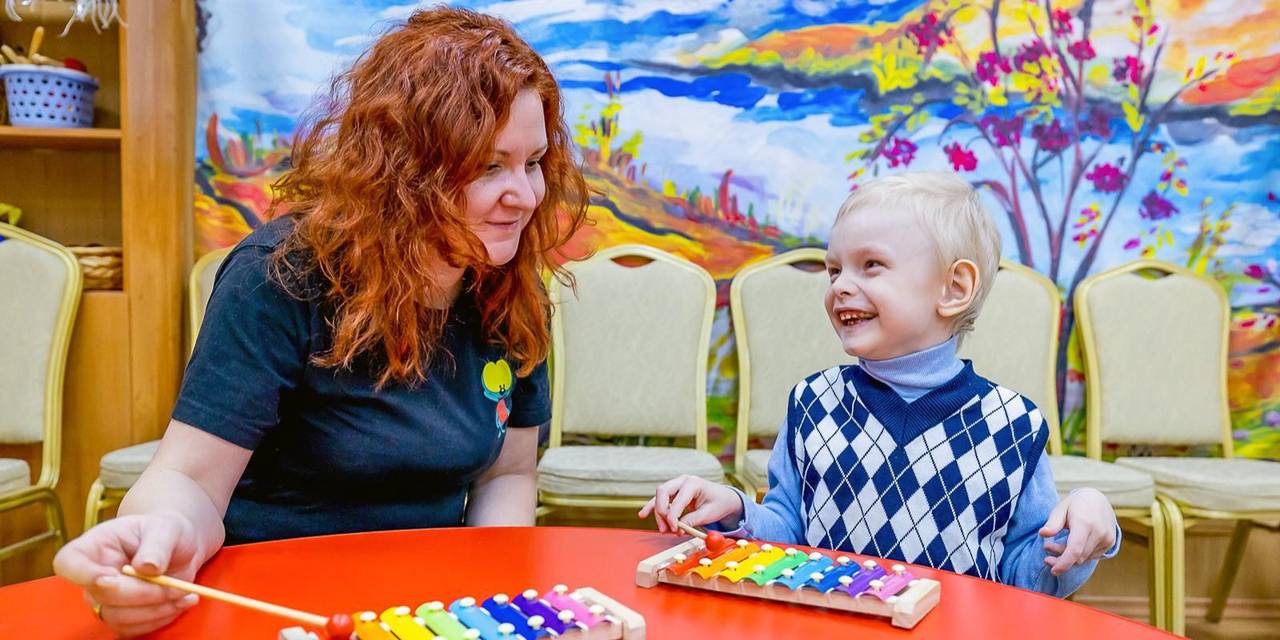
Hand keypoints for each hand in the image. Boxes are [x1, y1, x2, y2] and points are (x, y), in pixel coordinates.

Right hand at [53, 512, 204, 636]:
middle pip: (102, 596)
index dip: (84, 575)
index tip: (112, 577)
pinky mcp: (120, 616)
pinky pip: (132, 629)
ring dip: (156, 610)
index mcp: (93, 546)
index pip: (68, 563)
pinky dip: (159, 619)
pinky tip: (180, 603)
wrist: (177, 547)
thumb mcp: (166, 528)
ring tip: (185, 594)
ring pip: (118, 618)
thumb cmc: (165, 532)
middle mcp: (92, 575)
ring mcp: (104, 599)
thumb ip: (157, 545)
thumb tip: (147, 567)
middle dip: (144, 595)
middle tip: (178, 587)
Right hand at [637, 475, 742, 532]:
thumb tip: (678, 528)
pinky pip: (659, 500)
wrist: (724, 498)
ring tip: (662, 530)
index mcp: (693, 483)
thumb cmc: (719, 503)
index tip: (674, 529)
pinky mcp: (673, 494)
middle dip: (662, 511)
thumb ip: (693, 520)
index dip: (673, 515)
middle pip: (663, 492)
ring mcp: (676, 486)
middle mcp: (682, 481)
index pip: (677, 498)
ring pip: (659, 498)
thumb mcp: (709, 513)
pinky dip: (652, 507)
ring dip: (658, 514)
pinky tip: (642, 515)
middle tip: (666, 528)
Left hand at [1039, 488, 1117, 575]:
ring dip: (1069, 556)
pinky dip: (1079, 554)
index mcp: (1085, 523)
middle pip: (1077, 557)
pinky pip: (1091, 556)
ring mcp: (1107, 539)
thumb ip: (1053, 523)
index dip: (1063, 563)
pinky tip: (1070, 545)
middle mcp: (1099, 533)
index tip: (1053, 570)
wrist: (1099, 499)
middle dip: (1060, 558)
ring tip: (1055, 544)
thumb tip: (1042, 534)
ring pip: (1084, 558)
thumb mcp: (1061, 508)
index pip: (1075, 550)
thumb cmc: (1075, 504)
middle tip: (1046, 549)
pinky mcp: (1110, 543)